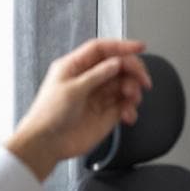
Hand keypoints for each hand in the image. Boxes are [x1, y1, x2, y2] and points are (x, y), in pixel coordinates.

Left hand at [6, 37, 150, 177]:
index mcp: (74, 67)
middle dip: (133, 70)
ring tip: (131, 99)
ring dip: (133, 90)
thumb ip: (97, 74)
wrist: (46, 144)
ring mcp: (97, 96)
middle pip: (117, 65)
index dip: (121, 46)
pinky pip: (125, 105)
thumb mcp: (72, 89)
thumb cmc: (48, 116)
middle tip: (142, 79)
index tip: (139, 48)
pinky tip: (127, 115)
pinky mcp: (105, 113)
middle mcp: (88, 79)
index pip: (102, 49)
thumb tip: (116, 63)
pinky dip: (130, 108)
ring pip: (124, 84)